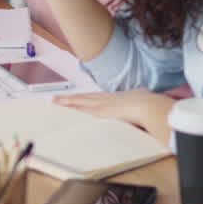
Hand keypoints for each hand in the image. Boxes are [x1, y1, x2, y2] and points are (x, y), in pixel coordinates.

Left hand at [54, 89, 174, 137]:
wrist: (147, 105)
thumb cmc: (148, 102)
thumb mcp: (143, 97)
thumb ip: (139, 96)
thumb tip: (142, 94)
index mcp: (115, 97)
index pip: (96, 99)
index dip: (86, 99)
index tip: (78, 100)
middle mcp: (106, 99)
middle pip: (85, 98)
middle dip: (71, 99)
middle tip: (57, 99)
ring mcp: (101, 103)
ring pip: (79, 101)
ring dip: (66, 101)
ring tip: (54, 101)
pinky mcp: (99, 109)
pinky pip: (80, 106)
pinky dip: (70, 104)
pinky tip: (60, 104)